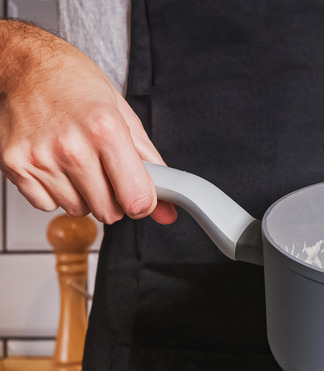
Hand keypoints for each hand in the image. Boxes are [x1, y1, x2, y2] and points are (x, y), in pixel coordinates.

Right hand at [0, 21, 175, 224]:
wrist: (24, 65)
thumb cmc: (74, 84)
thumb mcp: (124, 115)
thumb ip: (150, 163)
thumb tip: (166, 207)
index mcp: (105, 129)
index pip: (135, 197)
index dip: (143, 202)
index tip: (141, 196)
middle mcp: (71, 146)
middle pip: (108, 211)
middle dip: (114, 198)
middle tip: (107, 172)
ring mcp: (40, 158)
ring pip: (78, 210)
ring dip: (84, 195)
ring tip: (77, 161)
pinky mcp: (15, 166)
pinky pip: (47, 206)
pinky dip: (55, 193)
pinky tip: (55, 165)